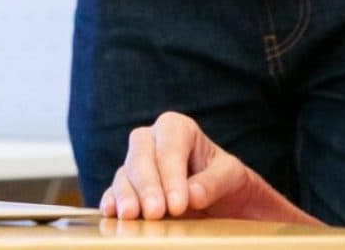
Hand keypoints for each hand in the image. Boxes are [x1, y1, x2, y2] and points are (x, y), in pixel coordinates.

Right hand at [101, 112, 257, 219]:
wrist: (221, 200)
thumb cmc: (226, 181)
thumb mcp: (232, 176)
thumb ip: (214, 182)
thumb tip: (192, 195)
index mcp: (177, 128)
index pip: (169, 145)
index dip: (171, 173)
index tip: (178, 204)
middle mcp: (151, 142)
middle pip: (140, 156)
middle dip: (147, 185)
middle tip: (155, 213)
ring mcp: (136, 166)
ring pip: (124, 174)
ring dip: (126, 196)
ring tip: (131, 216)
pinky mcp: (127, 190)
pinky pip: (113, 193)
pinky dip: (111, 203)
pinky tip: (111, 214)